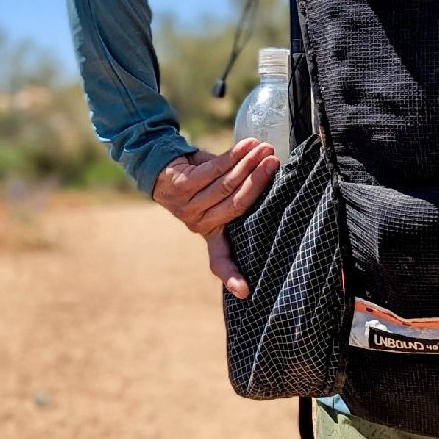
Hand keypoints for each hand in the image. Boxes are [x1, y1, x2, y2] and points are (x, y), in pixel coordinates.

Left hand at [152, 138, 279, 298]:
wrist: (163, 166)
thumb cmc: (201, 182)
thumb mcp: (217, 197)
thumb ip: (237, 196)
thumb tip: (274, 175)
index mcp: (211, 233)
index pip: (220, 260)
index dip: (232, 276)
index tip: (244, 292)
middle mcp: (199, 224)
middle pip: (236, 205)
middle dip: (258, 181)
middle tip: (275, 163)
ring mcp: (188, 206)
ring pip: (226, 184)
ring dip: (248, 163)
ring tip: (265, 149)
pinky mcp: (181, 186)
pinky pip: (214, 170)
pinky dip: (233, 156)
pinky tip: (247, 145)